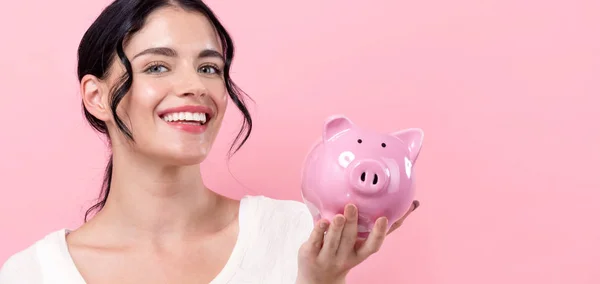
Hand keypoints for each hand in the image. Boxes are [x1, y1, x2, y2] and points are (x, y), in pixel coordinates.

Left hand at [296, 200, 418, 283]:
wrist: (319, 279)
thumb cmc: (345, 254)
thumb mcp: (363, 243)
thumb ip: (381, 228)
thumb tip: (413, 205)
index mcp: (359, 254)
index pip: (371, 246)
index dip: (378, 234)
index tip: (383, 219)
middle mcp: (343, 257)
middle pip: (349, 241)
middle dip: (351, 224)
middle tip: (352, 206)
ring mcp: (326, 256)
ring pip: (332, 242)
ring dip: (335, 228)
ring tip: (338, 215)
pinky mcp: (309, 253)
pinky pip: (314, 241)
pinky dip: (318, 231)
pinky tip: (321, 220)